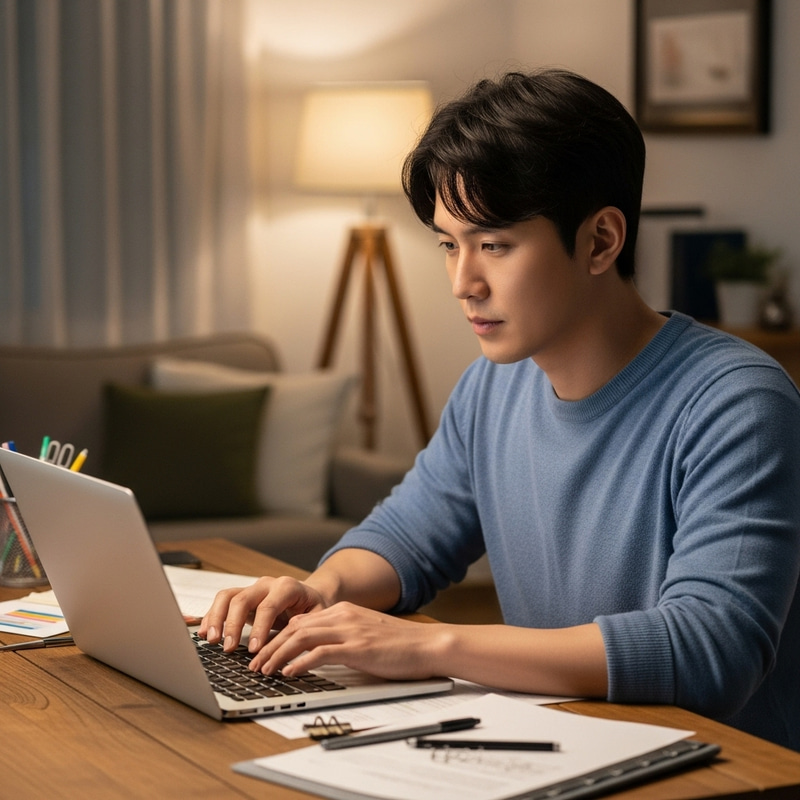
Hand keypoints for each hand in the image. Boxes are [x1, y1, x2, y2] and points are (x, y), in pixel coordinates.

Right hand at [198, 575, 327, 653]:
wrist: (310, 595)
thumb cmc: (314, 608)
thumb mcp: (318, 617)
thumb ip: (305, 629)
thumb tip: (291, 648)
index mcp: (287, 587)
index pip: (268, 606)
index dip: (259, 628)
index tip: (254, 650)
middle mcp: (267, 584)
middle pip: (243, 598)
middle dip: (233, 624)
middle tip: (228, 648)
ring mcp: (252, 589)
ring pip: (227, 596)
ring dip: (216, 618)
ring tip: (211, 640)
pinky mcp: (242, 597)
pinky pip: (222, 602)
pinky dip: (211, 616)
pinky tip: (204, 633)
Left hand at [248, 601, 445, 679]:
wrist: (428, 645)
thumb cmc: (400, 644)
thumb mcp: (365, 632)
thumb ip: (341, 635)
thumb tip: (315, 648)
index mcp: (344, 611)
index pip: (300, 621)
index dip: (277, 636)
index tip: (262, 652)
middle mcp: (343, 616)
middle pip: (294, 627)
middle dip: (269, 646)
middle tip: (254, 664)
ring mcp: (349, 630)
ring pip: (301, 637)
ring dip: (277, 655)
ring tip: (264, 671)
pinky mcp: (357, 648)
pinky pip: (320, 653)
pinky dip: (299, 663)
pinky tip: (289, 673)